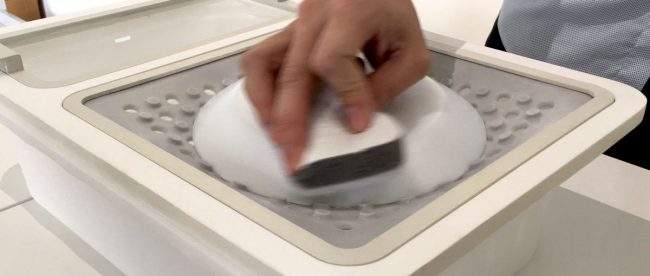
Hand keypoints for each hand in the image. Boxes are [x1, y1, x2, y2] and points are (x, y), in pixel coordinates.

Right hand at [241, 0, 429, 172]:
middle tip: (294, 156)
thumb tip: (355, 119)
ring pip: (261, 63)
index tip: (357, 120)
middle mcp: (316, 14)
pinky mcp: (287, 34)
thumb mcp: (410, 50)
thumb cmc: (391, 12)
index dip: (344, 94)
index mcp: (350, 11)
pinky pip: (259, 61)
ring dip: (266, 106)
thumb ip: (389, 84)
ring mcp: (296, 23)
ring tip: (277, 137)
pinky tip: (272, 114)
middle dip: (291, 120)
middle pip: (293, 71)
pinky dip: (261, 91)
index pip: (332, 59)